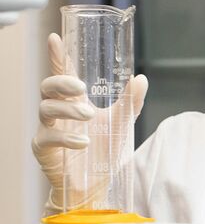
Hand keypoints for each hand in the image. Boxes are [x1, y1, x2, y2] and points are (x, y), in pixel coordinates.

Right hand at [32, 33, 147, 223]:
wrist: (97, 186)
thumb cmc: (105, 152)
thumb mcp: (121, 123)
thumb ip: (131, 102)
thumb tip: (141, 78)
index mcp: (75, 102)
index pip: (63, 74)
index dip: (57, 56)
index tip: (55, 37)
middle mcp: (58, 113)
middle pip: (47, 87)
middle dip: (61, 82)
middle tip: (80, 87)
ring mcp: (48, 130)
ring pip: (45, 109)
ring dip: (67, 109)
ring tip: (88, 116)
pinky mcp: (43, 149)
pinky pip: (48, 137)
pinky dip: (66, 137)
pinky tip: (83, 142)